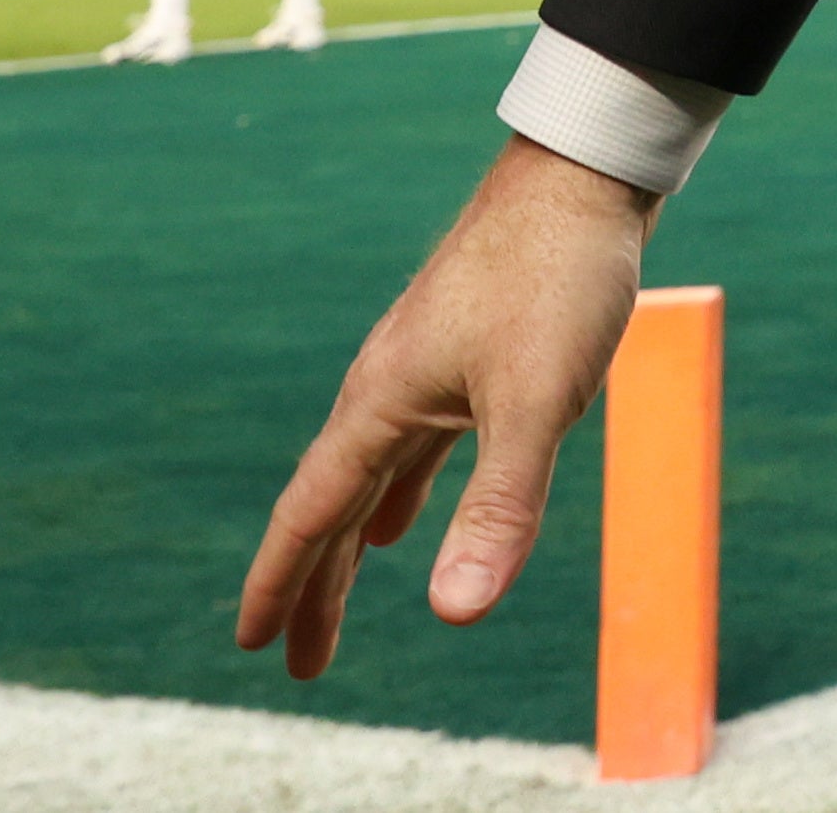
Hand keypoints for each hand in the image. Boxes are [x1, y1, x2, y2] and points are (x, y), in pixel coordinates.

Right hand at [238, 141, 655, 676]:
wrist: (586, 176)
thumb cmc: (560, 279)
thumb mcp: (538, 403)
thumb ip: (499, 507)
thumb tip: (454, 613)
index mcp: (381, 403)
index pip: (311, 514)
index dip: (281, 583)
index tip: (251, 645)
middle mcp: (387, 388)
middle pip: (334, 505)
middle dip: (316, 584)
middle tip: (299, 660)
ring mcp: (424, 368)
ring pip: (373, 476)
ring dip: (355, 540)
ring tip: (342, 593)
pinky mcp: (467, 353)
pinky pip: (414, 444)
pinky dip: (402, 489)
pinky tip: (406, 515)